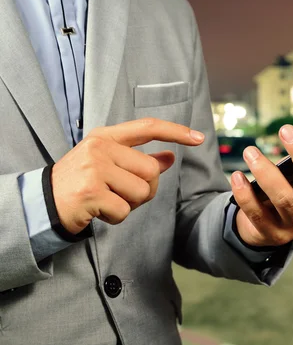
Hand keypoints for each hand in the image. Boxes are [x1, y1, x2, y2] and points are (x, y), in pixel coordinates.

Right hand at [52, 118, 204, 233]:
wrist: (42, 203)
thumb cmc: (81, 182)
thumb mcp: (108, 164)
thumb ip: (137, 160)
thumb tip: (170, 157)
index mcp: (106, 137)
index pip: (147, 127)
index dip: (175, 131)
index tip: (198, 138)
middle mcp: (100, 148)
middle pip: (151, 171)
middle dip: (144, 189)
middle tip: (121, 194)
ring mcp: (94, 169)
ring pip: (142, 192)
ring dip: (130, 205)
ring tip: (107, 200)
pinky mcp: (90, 192)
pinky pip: (124, 211)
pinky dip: (116, 217)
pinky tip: (99, 211)